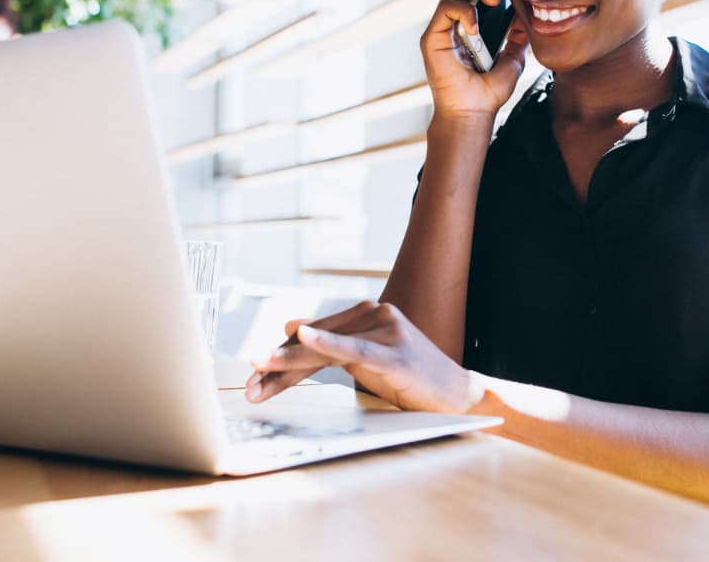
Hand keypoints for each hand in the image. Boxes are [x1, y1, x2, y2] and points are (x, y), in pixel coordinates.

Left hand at [246, 301, 481, 414]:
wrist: (458, 394)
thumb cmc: (412, 378)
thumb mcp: (367, 358)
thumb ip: (333, 343)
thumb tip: (291, 327)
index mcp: (367, 315)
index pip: (314, 334)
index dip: (282, 353)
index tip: (255, 374)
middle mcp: (375, 314)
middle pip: (315, 341)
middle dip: (278, 363)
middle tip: (249, 380)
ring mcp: (386, 330)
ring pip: (326, 347)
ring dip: (289, 361)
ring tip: (259, 370)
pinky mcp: (395, 353)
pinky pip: (354, 349)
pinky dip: (327, 343)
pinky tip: (304, 337)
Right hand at [421, 0, 529, 120]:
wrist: (474, 112)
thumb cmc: (488, 91)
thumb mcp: (512, 58)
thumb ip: (517, 37)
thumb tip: (528, 15)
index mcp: (471, 27)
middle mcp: (453, 25)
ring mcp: (441, 30)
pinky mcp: (431, 38)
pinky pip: (444, 11)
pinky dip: (461, 11)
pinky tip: (474, 24)